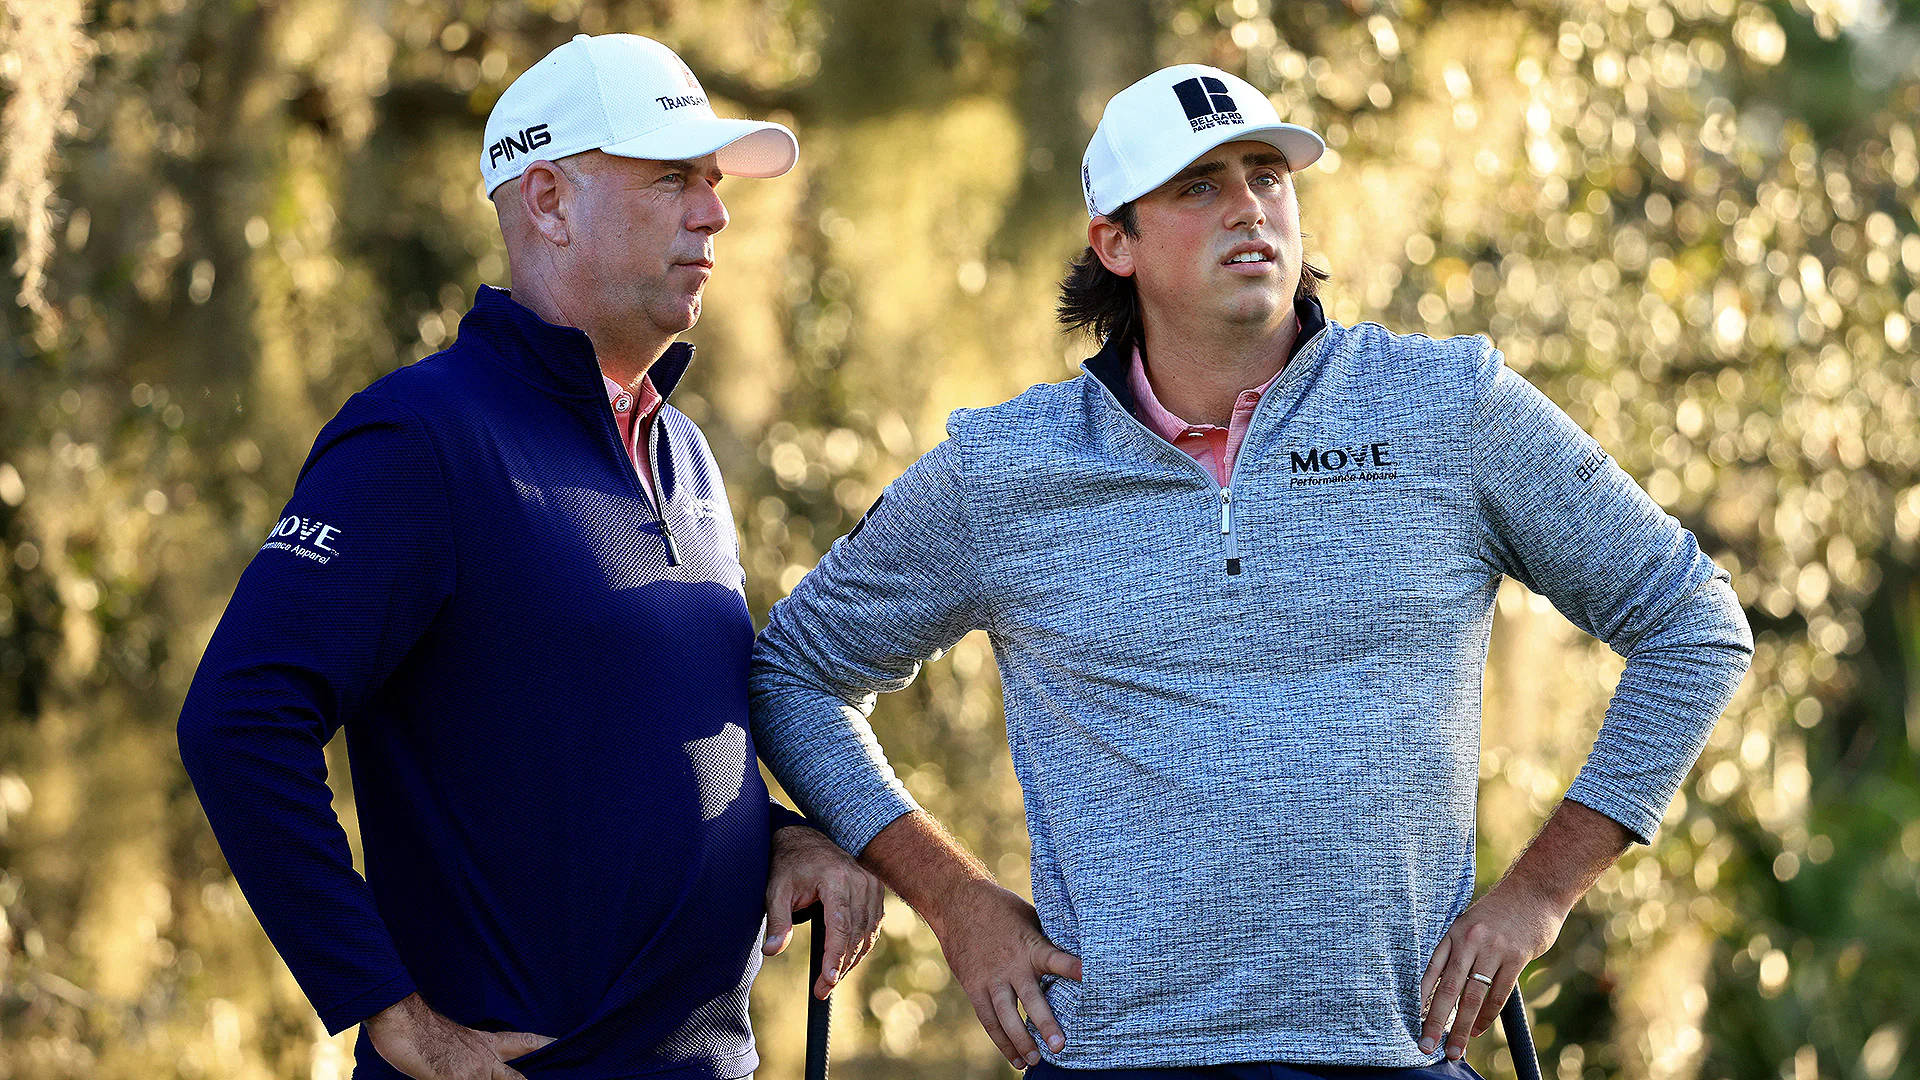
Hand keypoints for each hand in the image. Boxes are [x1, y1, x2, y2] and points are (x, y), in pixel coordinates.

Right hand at [365, 993, 552, 1079]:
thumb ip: (474, 1051)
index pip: (525, 1042)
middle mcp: (485, 1058)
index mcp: (487, 1043)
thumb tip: (479, 1062)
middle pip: (517, 1078)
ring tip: (477, 1075)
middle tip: (552, 1079)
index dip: (545, 1046)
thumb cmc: (423, 1030)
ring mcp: (472, 1072)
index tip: (563, 1046)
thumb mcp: (458, 1038)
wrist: (403, 1022)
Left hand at [764, 824, 885, 997]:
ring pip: (868, 933)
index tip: (826, 980)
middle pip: (856, 933)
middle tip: (822, 990)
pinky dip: (861, 945)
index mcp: (836, 879)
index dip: (835, 955)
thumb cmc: (788, 865)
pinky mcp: (875, 890)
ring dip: (852, 959)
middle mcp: (860, 880)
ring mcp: (871, 884)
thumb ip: (777, 921)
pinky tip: (845, 961)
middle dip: (841, 965)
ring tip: (830, 980)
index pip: (840, 925)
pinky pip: (873, 925)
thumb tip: (772, 951)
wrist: (804, 840)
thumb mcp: (776, 891)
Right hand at [928, 879, 1082, 1069]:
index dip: (1072, 967)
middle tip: (1060, 1046)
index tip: (1088, 974)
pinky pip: (989, 1019)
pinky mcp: (975, 987)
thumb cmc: (1002, 909)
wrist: (958, 902)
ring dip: (1021, 1041)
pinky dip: (1002, 1040)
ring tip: (1036, 1061)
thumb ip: (1047, 941)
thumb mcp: (1029, 917)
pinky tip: (1015, 1058)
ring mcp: (992, 979)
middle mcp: (1012, 966)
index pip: (1055, 958)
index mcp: (1030, 945)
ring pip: (1006, 1016)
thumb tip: (1077, 953)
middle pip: (1031, 999)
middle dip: (1045, 1023)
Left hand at [1417, 878, 1566, 1061]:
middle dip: (1435, 1020)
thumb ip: (1459, 949)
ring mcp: (1493, 949)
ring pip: (1472, 997)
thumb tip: (1443, 984)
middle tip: (1425, 1046)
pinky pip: (1498, 994)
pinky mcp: (1516, 957)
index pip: (1430, 969)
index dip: (1419, 997)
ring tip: (1454, 1049)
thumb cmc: (1499, 912)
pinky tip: (1477, 1030)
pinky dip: (1486, 1016)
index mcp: (1453, 932)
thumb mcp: (1471, 922)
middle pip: (1448, 988)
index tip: (1410, 1020)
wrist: (1534, 891)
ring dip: (1462, 1027)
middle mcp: (1469, 941)